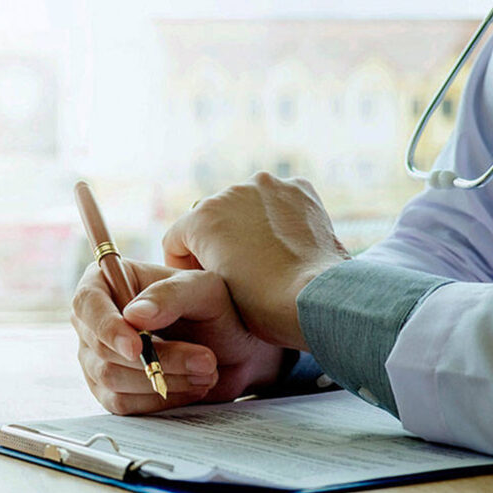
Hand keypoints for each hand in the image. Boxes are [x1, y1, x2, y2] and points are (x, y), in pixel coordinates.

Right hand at [71, 259, 285, 414]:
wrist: (234, 349)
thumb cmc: (218, 309)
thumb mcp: (204, 291)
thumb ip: (170, 296)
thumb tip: (134, 315)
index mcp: (108, 282)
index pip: (87, 304)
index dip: (107, 327)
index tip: (136, 348)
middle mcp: (95, 320)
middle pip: (100, 348)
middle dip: (156, 359)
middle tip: (205, 359)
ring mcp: (97, 357)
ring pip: (111, 379)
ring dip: (162, 380)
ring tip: (206, 371)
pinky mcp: (110, 389)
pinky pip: (121, 404)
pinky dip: (158, 399)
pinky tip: (190, 387)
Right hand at [163, 172, 349, 349]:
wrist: (315, 299)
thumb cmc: (261, 306)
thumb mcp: (211, 291)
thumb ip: (198, 266)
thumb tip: (206, 254)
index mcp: (200, 217)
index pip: (176, 239)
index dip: (185, 266)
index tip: (201, 283)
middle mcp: (230, 191)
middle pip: (211, 218)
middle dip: (217, 242)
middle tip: (235, 273)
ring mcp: (267, 186)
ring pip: (245, 205)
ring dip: (247, 226)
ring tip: (264, 258)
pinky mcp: (298, 188)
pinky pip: (277, 200)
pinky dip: (278, 217)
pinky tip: (286, 243)